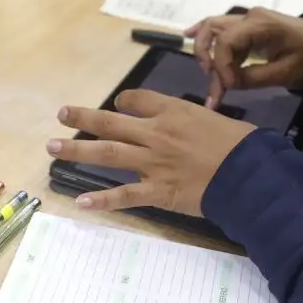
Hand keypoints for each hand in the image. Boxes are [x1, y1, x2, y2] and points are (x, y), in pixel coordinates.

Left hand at [49, 90, 256, 215]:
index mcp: (171, 111)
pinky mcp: (157, 191)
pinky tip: (81, 202)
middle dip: (82, 118)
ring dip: (77, 150)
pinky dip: (102, 199)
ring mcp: (153, 163)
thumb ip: (188, 119)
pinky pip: (124, 195)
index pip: (135, 100)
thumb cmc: (239, 143)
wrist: (250, 173)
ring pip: (107, 153)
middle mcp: (155, 133)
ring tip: (52, 148)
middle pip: (110, 122)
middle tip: (61, 115)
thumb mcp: (213, 117)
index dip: (122, 102)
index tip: (116, 106)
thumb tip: (178, 124)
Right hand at [188, 9, 302, 107]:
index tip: (228, 87)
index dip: (221, 66)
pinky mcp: (249, 27)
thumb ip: (253, 78)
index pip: (226, 41)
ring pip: (214, 26)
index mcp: (259, 25)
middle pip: (213, 27)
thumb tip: (229, 83)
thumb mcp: (284, 73)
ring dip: (204, 46)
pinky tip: (189, 36)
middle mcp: (249, 17)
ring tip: (199, 65)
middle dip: (204, 51)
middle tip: (207, 74)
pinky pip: (223, 31)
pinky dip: (208, 38)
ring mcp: (248, 20)